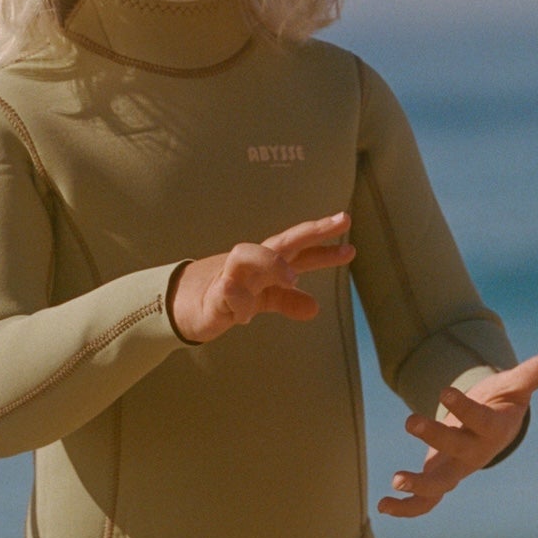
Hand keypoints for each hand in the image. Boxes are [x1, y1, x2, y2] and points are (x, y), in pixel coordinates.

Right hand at [170, 213, 354, 344]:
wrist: (188, 304)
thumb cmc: (229, 293)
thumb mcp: (264, 298)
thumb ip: (288, 300)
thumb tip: (315, 308)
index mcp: (269, 264)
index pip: (300, 251)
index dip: (324, 245)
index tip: (350, 240)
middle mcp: (253, 264)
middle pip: (282, 241)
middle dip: (311, 231)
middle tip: (341, 221)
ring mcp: (231, 276)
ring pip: (248, 256)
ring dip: (271, 262)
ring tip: (293, 278)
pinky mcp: (214, 297)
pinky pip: (226, 293)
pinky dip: (237, 300)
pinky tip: (246, 316)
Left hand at [376, 353, 537, 518]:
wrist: (492, 426)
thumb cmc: (501, 402)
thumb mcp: (513, 386)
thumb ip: (528, 376)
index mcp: (494, 430)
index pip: (482, 422)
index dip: (465, 409)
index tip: (445, 392)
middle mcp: (476, 454)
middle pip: (457, 451)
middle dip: (435, 436)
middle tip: (410, 421)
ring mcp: (457, 469)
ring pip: (441, 484)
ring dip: (419, 485)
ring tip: (395, 479)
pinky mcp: (440, 478)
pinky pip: (426, 502)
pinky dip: (406, 507)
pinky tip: (382, 505)